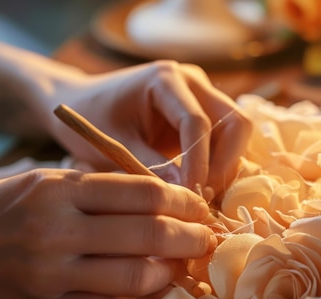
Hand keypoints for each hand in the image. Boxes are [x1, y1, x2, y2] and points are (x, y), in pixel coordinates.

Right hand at [0, 169, 215, 298]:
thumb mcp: (39, 180)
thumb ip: (92, 185)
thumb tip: (155, 193)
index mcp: (58, 190)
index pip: (141, 191)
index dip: (182, 199)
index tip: (200, 205)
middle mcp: (58, 229)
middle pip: (147, 232)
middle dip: (190, 235)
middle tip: (208, 236)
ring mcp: (53, 272)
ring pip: (136, 275)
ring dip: (175, 270)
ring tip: (189, 263)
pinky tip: (163, 290)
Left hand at [48, 61, 251, 197]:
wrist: (83, 103)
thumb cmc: (92, 118)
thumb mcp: (115, 145)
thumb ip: (150, 167)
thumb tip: (185, 197)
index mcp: (165, 79)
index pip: (197, 122)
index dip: (199, 162)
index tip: (192, 195)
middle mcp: (192, 81)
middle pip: (235, 121)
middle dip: (225, 162)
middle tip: (204, 196)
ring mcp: (201, 95)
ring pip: (236, 132)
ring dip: (226, 165)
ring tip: (201, 196)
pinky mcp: (203, 113)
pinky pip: (225, 140)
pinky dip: (219, 164)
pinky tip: (201, 188)